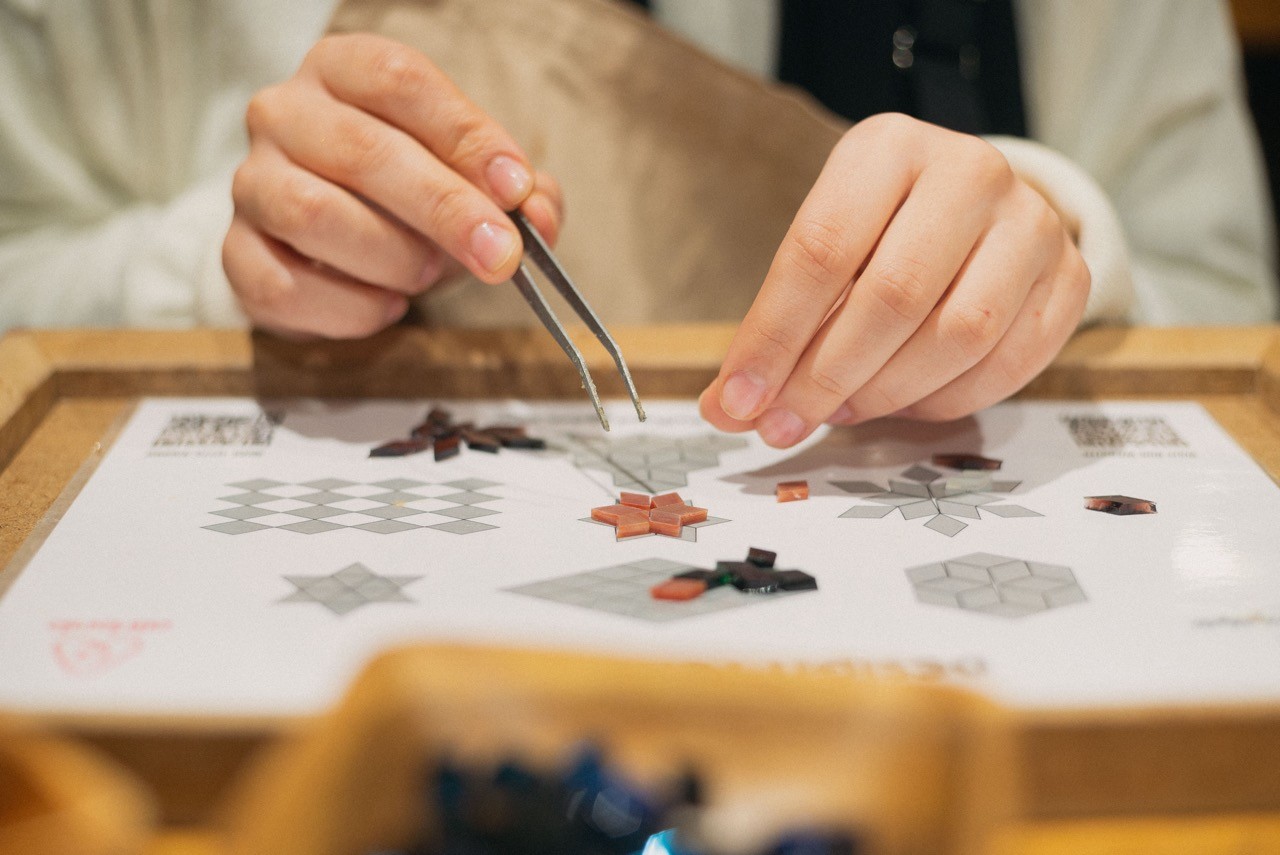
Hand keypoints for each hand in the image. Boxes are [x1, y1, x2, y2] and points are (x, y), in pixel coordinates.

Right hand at [222, 34, 562, 338]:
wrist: (333, 250)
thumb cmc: (407, 199)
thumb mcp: (470, 181)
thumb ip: (517, 193)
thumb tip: (541, 213)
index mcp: (344, 72)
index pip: (400, 82)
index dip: (465, 135)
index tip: (515, 187)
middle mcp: (285, 114)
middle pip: (362, 151)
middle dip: (444, 209)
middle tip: (499, 254)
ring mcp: (252, 183)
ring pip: (313, 214)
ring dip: (391, 256)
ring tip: (426, 273)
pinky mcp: (236, 252)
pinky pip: (284, 285)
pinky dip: (349, 307)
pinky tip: (386, 305)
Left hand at [699, 113, 1088, 445]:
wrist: (975, 208)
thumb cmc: (879, 231)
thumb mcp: (821, 251)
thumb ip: (775, 326)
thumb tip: (727, 409)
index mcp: (889, 148)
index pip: (821, 251)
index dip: (774, 337)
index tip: (737, 401)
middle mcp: (970, 172)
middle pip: (892, 297)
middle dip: (826, 377)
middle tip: (784, 424)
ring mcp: (1032, 224)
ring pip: (957, 335)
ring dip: (885, 393)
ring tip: (841, 410)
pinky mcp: (1069, 278)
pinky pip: (1006, 364)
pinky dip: (944, 401)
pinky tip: (903, 404)